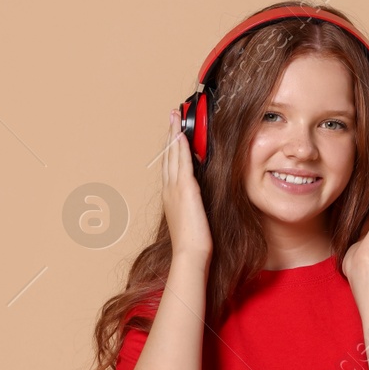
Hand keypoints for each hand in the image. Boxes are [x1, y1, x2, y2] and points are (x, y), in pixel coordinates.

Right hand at [162, 107, 211, 263]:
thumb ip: (193, 202)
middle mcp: (169, 189)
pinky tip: (181, 135)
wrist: (190, 253)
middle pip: (168, 155)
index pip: (170, 165)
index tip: (174, 133)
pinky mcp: (185, 190)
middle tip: (172, 116)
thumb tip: (199, 194)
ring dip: (174, 134)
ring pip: (173, 155)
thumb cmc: (193, 241)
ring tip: (176, 117)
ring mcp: (175, 189)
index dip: (171, 147)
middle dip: (170, 134)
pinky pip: (181, 163)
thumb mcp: (193, 216)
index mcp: (171, 196)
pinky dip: (180, 148)